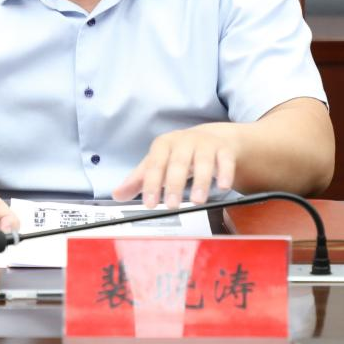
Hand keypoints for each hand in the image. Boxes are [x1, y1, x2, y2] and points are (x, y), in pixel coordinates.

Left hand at [111, 123, 240, 208]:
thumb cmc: (178, 154)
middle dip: (174, 184)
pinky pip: (225, 160)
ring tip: (198, 200)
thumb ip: (139, 179)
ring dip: (201, 181)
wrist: (211, 137)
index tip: (150, 204)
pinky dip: (225, 172)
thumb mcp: (158, 163)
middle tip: (172, 205)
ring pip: (203, 161)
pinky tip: (224, 187)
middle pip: (178, 162)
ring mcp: (205, 144)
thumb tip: (117, 194)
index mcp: (163, 145)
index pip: (154, 164)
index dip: (151, 184)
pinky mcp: (224, 149)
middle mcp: (184, 141)